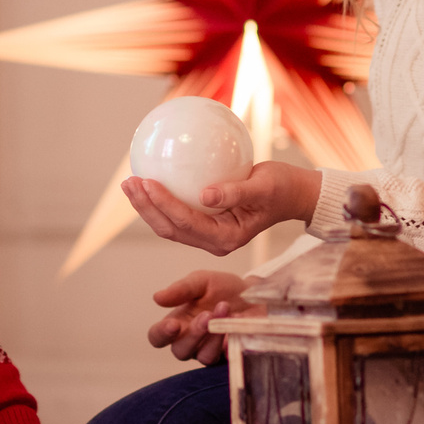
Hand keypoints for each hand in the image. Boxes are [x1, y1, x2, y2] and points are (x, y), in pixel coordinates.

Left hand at [121, 161, 320, 257]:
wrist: (294, 195)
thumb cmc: (282, 187)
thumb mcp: (264, 186)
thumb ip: (236, 192)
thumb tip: (205, 194)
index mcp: (227, 237)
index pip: (186, 223)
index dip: (163, 204)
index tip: (147, 181)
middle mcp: (214, 242)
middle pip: (170, 229)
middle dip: (146, 208)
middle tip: (129, 182)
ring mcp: (209, 235)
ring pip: (169, 225)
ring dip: (147, 206)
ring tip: (131, 183)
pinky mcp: (207, 224)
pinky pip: (177, 214)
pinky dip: (160, 201)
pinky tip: (149, 181)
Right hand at [147, 269, 254, 365]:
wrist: (253, 293)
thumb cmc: (221, 288)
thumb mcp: (201, 281)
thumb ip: (181, 290)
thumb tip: (157, 298)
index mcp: (177, 323)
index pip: (158, 337)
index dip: (162, 334)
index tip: (173, 324)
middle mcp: (190, 342)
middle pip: (180, 351)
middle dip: (193, 334)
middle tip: (207, 314)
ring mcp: (210, 351)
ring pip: (203, 357)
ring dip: (213, 337)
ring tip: (225, 311)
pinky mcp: (229, 356)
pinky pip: (226, 357)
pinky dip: (230, 340)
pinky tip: (236, 320)